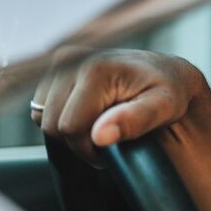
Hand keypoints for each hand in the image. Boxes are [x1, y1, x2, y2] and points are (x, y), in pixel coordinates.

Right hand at [31, 48, 205, 163]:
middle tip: (108, 138)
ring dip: (69, 129)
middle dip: (78, 141)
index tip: (111, 150)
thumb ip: (134, 121)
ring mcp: (62, 60)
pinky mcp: (57, 66)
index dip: (88, 148)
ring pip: (42, 116)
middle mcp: (72, 60)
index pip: (69, 127)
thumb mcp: (164, 108)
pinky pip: (42, 106)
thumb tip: (100, 136)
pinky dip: (62, 116)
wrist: (167, 71)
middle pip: (51, 123)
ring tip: (102, 123)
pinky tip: (90, 112)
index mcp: (95, 69)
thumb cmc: (168, 91)